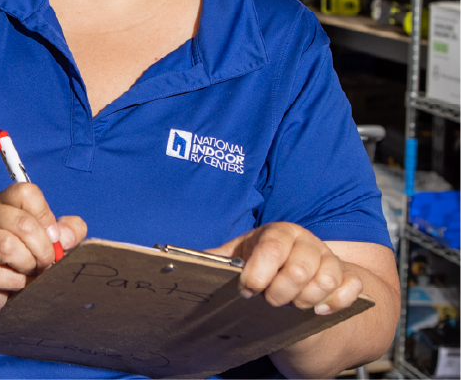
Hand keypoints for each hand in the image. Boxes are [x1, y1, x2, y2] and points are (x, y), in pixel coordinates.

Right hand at [0, 183, 85, 323]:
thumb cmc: (20, 258)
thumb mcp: (46, 240)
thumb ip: (65, 232)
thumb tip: (68, 235)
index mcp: (5, 199)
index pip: (26, 193)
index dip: (46, 216)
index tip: (53, 237)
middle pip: (23, 223)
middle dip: (43, 248)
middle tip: (46, 261)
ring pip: (9, 247)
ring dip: (29, 265)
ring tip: (30, 271)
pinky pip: (4, 275)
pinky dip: (18, 284)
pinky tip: (16, 283)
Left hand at [212, 222, 363, 314]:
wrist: (298, 276)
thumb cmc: (264, 264)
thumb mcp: (241, 257)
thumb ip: (219, 259)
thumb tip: (191, 260)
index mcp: (278, 232)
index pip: (271, 248)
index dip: (258, 273)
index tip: (247, 290)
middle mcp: (306, 241)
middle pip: (299, 270)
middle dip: (280, 294)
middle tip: (270, 301)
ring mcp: (330, 258)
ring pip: (325, 281)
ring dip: (304, 301)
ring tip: (292, 306)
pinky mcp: (348, 277)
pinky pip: (351, 288)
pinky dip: (335, 303)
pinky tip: (319, 311)